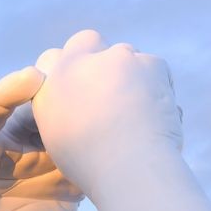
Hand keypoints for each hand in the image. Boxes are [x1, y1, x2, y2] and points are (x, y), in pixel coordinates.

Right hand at [0, 66, 116, 210]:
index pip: (95, 152)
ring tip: (88, 70)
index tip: (159, 116)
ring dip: (56, 89)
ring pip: (28, 110)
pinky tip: (31, 79)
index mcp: (58, 190)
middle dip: (94, 101)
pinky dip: (4, 95)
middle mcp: (30, 166)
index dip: (122, 135)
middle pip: (68, 121)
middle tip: (128, 77)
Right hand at [32, 30, 182, 196]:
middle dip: (101, 61)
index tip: (84, 88)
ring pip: (127, 57)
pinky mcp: (151, 63)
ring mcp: (118, 58)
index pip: (53, 57)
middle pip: (90, 43)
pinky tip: (157, 112)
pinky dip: (158, 85)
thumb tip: (75, 104)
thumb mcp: (59, 139)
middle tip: (115, 92)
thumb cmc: (94, 166)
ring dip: (133, 75)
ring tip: (140, 112)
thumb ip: (62, 110)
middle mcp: (81, 62)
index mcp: (51, 83)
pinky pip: (156, 68)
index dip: (70, 70)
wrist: (130, 167)